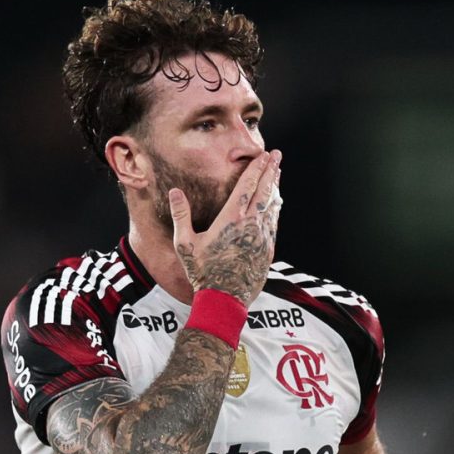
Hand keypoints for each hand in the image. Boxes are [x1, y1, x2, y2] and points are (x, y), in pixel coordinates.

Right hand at [169, 150, 282, 305]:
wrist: (224, 298)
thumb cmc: (202, 272)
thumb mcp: (186, 244)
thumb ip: (181, 216)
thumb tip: (174, 192)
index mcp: (231, 219)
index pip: (248, 186)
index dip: (257, 169)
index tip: (264, 155)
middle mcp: (250, 224)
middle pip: (264, 191)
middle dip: (271, 171)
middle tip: (277, 155)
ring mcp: (262, 237)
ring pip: (272, 205)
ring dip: (275, 187)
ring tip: (278, 173)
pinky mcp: (268, 249)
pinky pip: (274, 222)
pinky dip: (275, 208)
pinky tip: (276, 202)